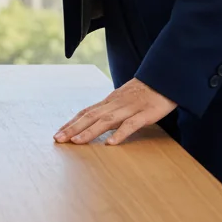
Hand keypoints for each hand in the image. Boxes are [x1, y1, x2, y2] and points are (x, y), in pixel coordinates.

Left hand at [53, 78, 174, 145]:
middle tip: (58, 139)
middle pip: (90, 116)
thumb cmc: (144, 92)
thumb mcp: (123, 100)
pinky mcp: (145, 114)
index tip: (59, 133)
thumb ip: (111, 110)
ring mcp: (129, 108)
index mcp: (109, 102)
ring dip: (89, 131)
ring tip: (76, 142)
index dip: (71, 122)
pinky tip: (110, 143)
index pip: (86, 112)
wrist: (164, 78)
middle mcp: (115, 104)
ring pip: (106, 121)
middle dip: (73, 128)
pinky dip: (120, 133)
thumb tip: (96, 121)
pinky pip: (131, 125)